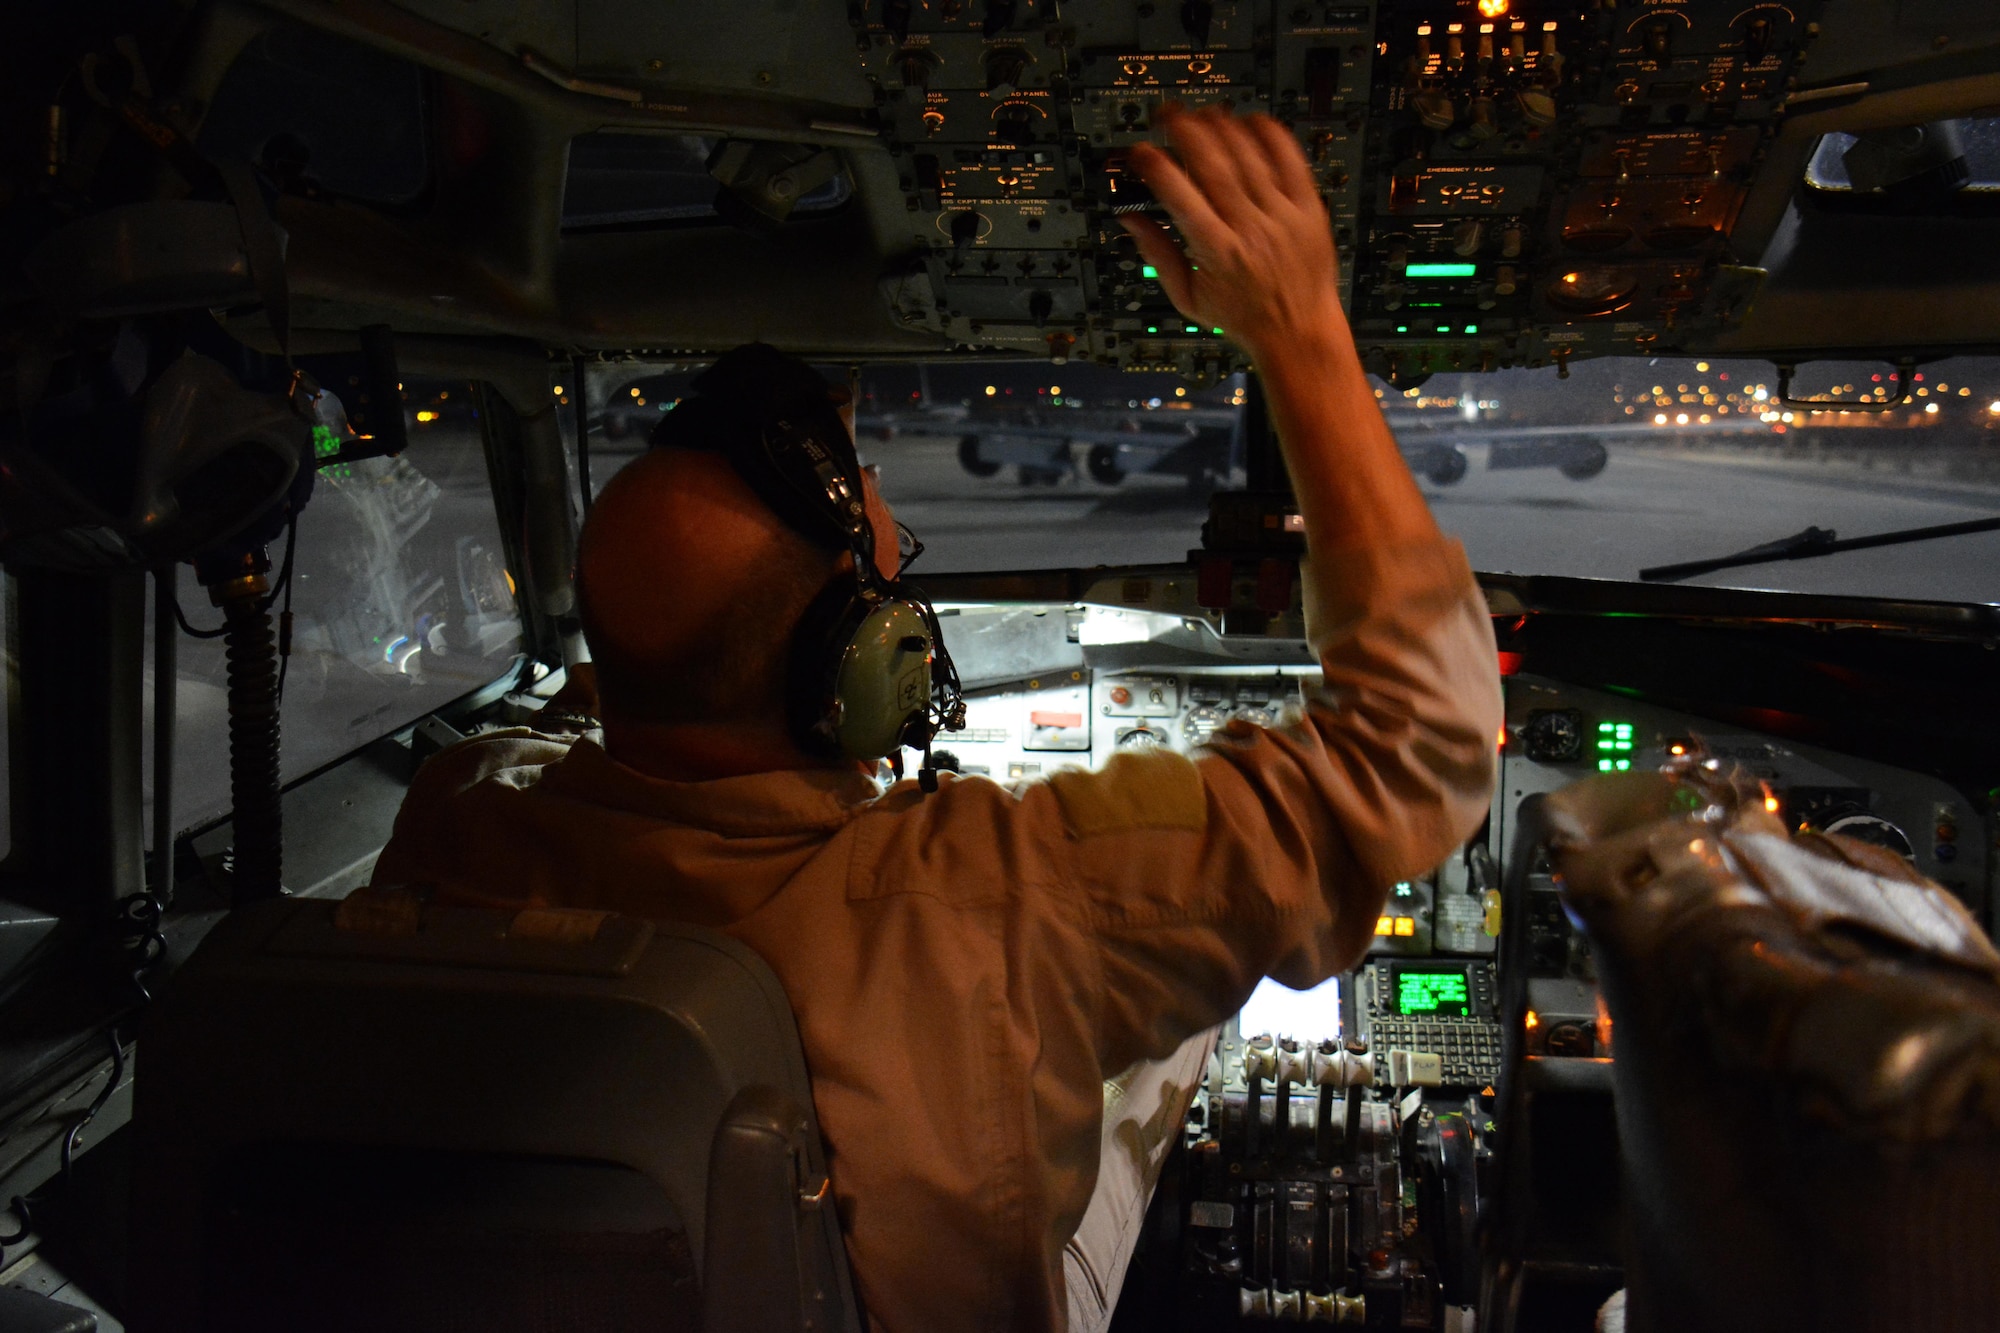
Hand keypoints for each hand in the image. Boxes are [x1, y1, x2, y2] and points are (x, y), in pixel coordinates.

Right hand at [1121, 107, 1344, 361]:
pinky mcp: (1308, 209)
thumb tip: (1130, 220)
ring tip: (1203, 113)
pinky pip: (1290, 159)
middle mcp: (1250, 229)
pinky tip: (1251, 120)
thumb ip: (1158, 255)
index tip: (1140, 152)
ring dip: (1222, 126)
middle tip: (1167, 115)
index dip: (1154, 165)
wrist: (1300, 332)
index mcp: (1216, 252)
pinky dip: (1269, 134)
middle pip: (1213, 164)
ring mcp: (1282, 216)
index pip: (1178, 195)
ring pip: (1248, 155)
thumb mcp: (1189, 298)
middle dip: (1185, 131)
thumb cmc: (1244, 318)